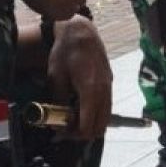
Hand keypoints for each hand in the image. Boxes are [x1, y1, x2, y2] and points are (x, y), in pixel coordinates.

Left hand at [45, 16, 112, 138]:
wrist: (81, 32)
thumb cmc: (66, 52)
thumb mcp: (56, 77)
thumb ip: (59, 100)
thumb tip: (57, 119)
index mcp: (90, 90)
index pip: (88, 125)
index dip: (74, 134)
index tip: (61, 132)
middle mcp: (104, 91)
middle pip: (100, 126)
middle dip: (83, 133)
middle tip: (67, 130)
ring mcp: (109, 87)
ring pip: (106, 118)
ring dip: (91, 124)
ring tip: (74, 120)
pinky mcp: (109, 83)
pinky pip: (106, 107)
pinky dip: (95, 114)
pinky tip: (81, 108)